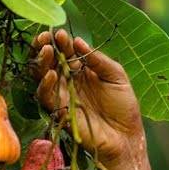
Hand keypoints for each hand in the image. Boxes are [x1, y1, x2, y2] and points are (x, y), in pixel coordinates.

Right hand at [30, 29, 143, 165]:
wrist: (126, 137)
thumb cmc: (124, 107)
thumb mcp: (117, 76)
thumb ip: (99, 60)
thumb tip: (78, 41)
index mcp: (83, 70)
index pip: (67, 52)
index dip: (61, 42)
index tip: (58, 32)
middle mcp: (70, 81)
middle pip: (51, 61)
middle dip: (46, 48)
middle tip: (45, 38)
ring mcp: (63, 96)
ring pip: (43, 76)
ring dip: (42, 63)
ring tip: (46, 50)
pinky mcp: (59, 111)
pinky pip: (46, 97)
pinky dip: (45, 85)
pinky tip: (50, 73)